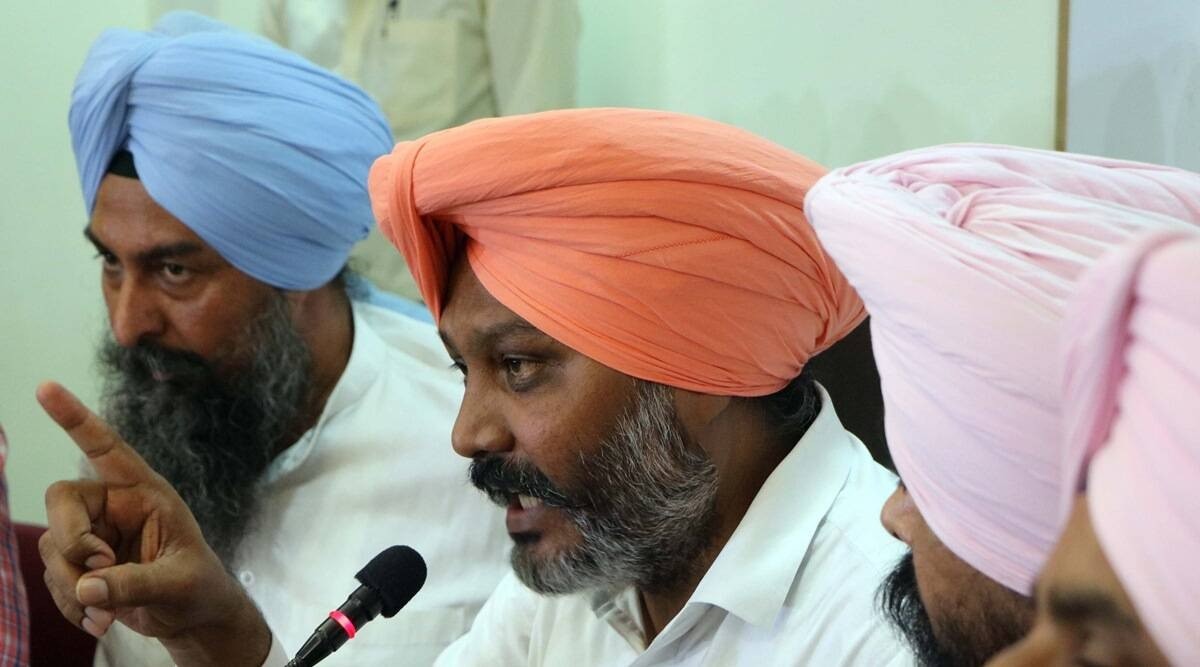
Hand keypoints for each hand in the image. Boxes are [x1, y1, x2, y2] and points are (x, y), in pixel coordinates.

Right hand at [37, 381, 271, 666]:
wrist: (191, 617)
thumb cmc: (197, 587)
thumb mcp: (179, 582)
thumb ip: (136, 583)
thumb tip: (86, 587)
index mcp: (145, 492)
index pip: (107, 448)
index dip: (76, 418)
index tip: (46, 387)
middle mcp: (113, 506)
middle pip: (61, 501)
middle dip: (72, 541)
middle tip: (99, 569)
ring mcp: (92, 534)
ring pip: (52, 546)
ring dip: (72, 585)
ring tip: (109, 613)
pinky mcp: (78, 565)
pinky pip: (53, 578)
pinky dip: (72, 605)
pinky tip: (100, 621)